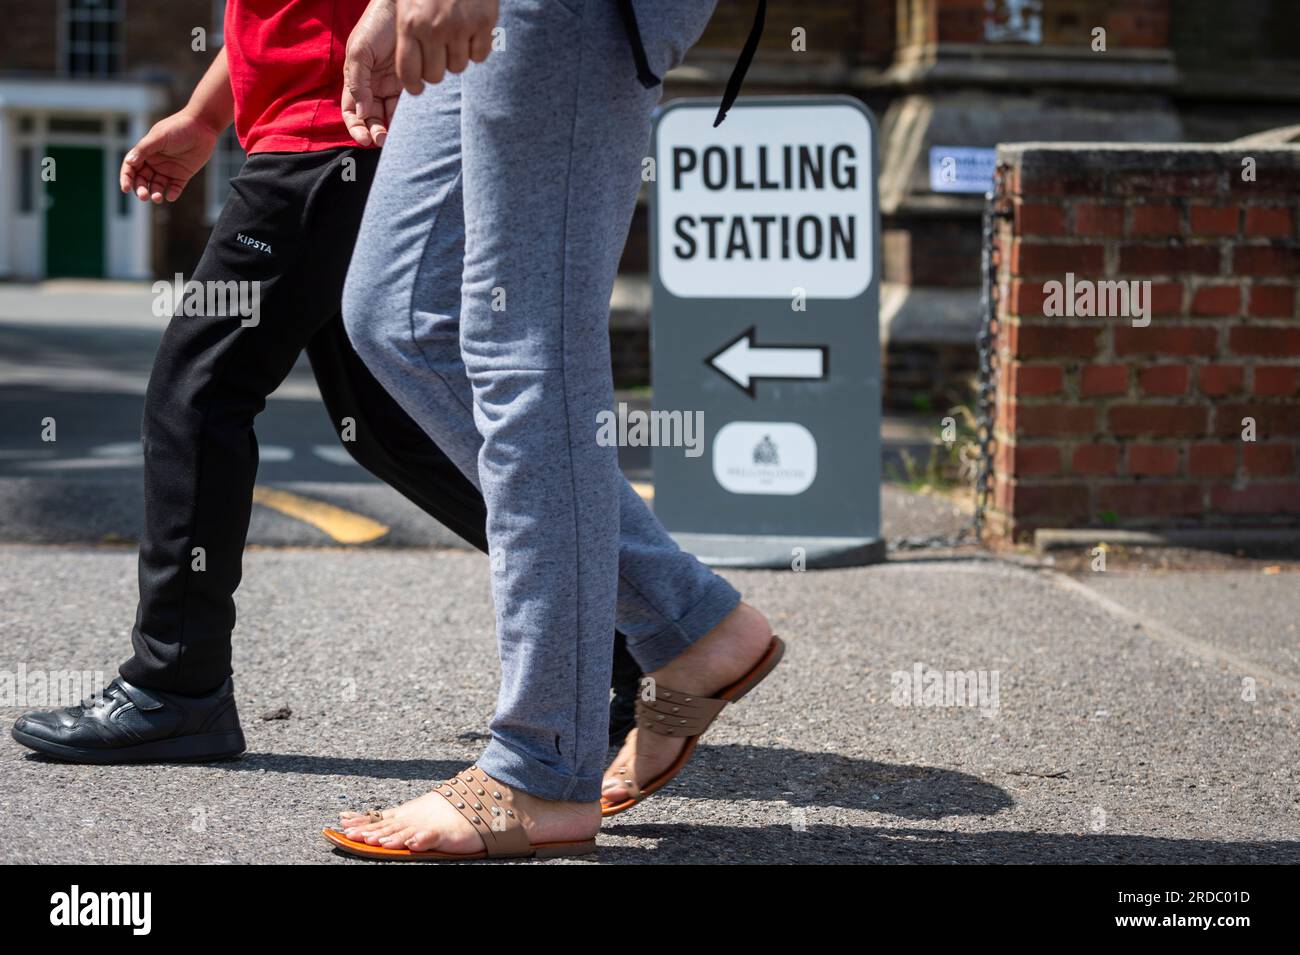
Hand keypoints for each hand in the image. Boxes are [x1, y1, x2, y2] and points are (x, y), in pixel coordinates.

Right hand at [119, 111, 220, 203]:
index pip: (131, 168)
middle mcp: (154, 162)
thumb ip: (144, 149)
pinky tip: (171, 196)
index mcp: (145, 152)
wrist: (202, 127)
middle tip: (144, 196)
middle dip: (141, 189)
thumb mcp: (159, 138)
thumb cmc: (178, 128)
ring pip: (157, 186)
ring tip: (158, 198)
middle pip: (143, 180)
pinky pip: (175, 188)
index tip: (126, 188)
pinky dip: (172, 193)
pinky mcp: (183, 175)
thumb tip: (129, 162)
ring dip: (155, 193)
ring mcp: (168, 169)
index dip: (126, 178)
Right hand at [343, 0, 402, 145]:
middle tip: (384, 140)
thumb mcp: (359, 51)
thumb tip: (362, 113)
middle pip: (372, 119)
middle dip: (376, 133)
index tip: (364, 139)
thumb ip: (357, 82)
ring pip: (391, 116)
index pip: (352, 112)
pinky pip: (410, 106)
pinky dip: (410, 117)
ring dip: (394, 129)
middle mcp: (373, 86)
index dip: (356, 128)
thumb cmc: (376, 25)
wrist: (401, 7)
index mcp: (356, 81)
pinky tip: (413, 121)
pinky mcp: (413, 82)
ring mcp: (393, 86)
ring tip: (398, 135)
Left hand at [395, 0, 497, 93]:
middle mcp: (434, 28)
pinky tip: (471, 33)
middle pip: (435, 76)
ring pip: (459, 67)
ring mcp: (461, 26)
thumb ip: (405, 31)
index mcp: (409, 23)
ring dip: (456, 57)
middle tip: (437, 55)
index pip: (409, 73)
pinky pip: (480, 56)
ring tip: (454, 38)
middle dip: (436, 69)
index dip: (414, 85)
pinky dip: (476, 49)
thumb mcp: (405, 1)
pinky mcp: (484, 22)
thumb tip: (408, 73)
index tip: (417, 86)